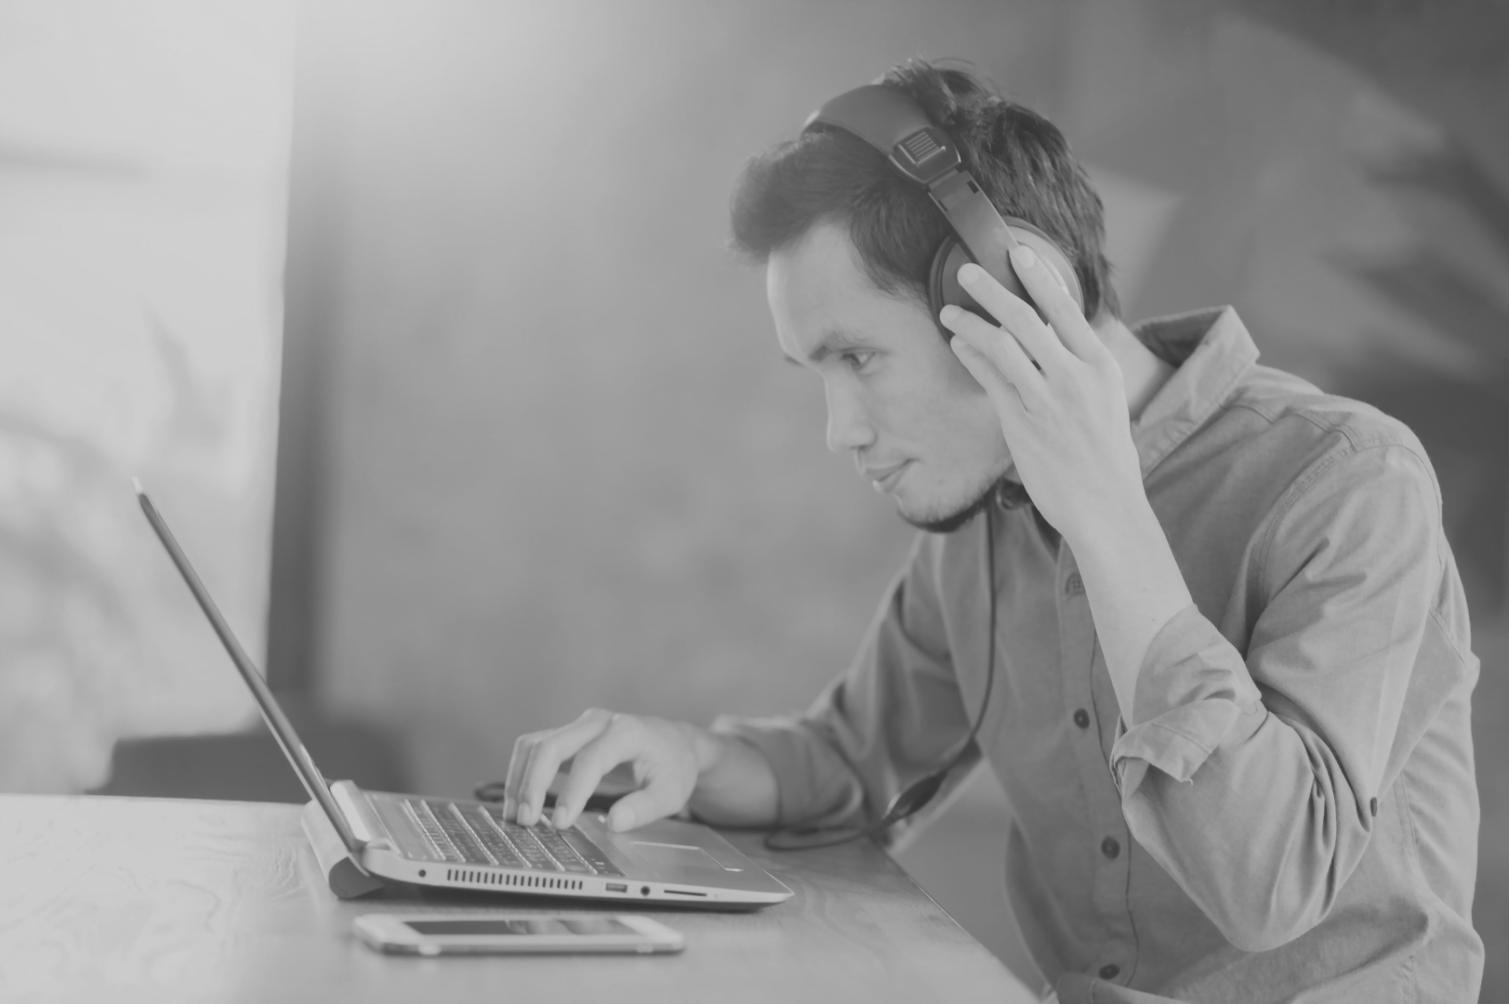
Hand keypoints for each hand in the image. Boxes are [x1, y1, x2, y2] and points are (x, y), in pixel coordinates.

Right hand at [502, 707, 711, 831]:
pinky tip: (519, 800)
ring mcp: (580, 725)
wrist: (674, 742)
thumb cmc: (673, 766)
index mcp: (627, 732)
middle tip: (526, 821)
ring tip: (516, 815)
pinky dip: (522, 773)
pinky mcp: (568, 735)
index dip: (572, 793)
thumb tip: (614, 823)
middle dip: (533, 784)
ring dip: (520, 778)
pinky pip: (534, 748)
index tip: (560, 823)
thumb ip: (644, 808)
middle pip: (551, 745)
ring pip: (534, 743)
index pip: (590, 760)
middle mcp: (598, 722)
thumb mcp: (671, 793)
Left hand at [939, 245, 1143, 538]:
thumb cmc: (1105, 454)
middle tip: (967, 271)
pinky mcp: (1022, 424)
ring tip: (949, 310)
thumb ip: (1081, 364)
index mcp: (1102, 366)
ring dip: (970, 322)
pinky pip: (990, 379)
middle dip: (991, 288)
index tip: (1017, 254)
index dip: (1038, 277)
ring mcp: (1048, 401)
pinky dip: (971, 355)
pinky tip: (959, 343)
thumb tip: (1054, 331)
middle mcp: (1076, 377)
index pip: (1066, 308)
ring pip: (1001, 345)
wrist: (1105, 506)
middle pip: (1026, 318)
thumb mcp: (1108, 399)